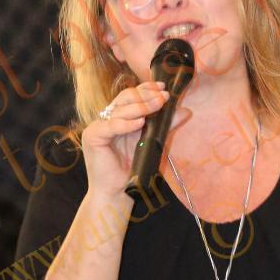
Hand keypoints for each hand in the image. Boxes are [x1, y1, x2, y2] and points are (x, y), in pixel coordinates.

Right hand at [81, 81, 169, 197]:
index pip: (131, 96)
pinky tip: (140, 122)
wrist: (118, 192)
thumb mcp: (152, 142)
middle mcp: (107, 119)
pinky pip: (110, 126)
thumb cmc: (133, 168)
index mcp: (119, 117)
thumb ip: (165, 126)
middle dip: (146, 96)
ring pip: (120, 110)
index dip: (146, 88)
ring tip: (157, 105)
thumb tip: (185, 111)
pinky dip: (126, 123)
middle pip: (125, 98)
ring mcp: (98, 126)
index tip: (164, 87)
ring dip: (140, 106)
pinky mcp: (93, 136)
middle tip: (164, 97)